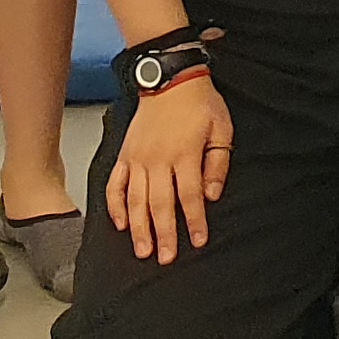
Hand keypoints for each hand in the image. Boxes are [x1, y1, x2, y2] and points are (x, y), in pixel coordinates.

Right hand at [105, 74, 232, 262]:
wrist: (169, 80)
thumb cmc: (200, 104)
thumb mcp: (222, 128)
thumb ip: (218, 163)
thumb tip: (211, 195)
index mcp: (185, 154)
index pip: (190, 196)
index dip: (194, 221)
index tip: (198, 241)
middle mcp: (158, 159)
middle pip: (160, 204)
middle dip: (164, 234)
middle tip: (166, 258)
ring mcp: (137, 158)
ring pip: (136, 200)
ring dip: (139, 228)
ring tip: (142, 251)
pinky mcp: (125, 155)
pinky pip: (116, 185)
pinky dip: (116, 205)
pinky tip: (121, 224)